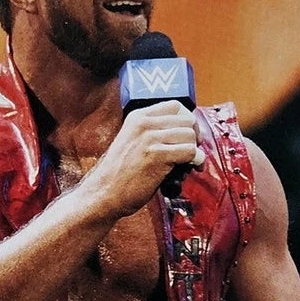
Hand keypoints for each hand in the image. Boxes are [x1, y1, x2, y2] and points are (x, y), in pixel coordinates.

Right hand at [90, 102, 202, 218]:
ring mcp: (150, 138)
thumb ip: (152, 133)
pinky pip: (190, 151)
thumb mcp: (132, 141)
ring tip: (189, 163)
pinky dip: (196, 160)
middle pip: (187, 119)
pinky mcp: (157, 156)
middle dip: (194, 136)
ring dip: (195, 150)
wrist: (103, 194)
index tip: (187, 136)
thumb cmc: (119, 175)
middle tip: (191, 152)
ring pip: (190, 135)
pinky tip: (192, 167)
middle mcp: (144, 123)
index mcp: (137, 117)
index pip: (175, 106)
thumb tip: (184, 133)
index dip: (187, 120)